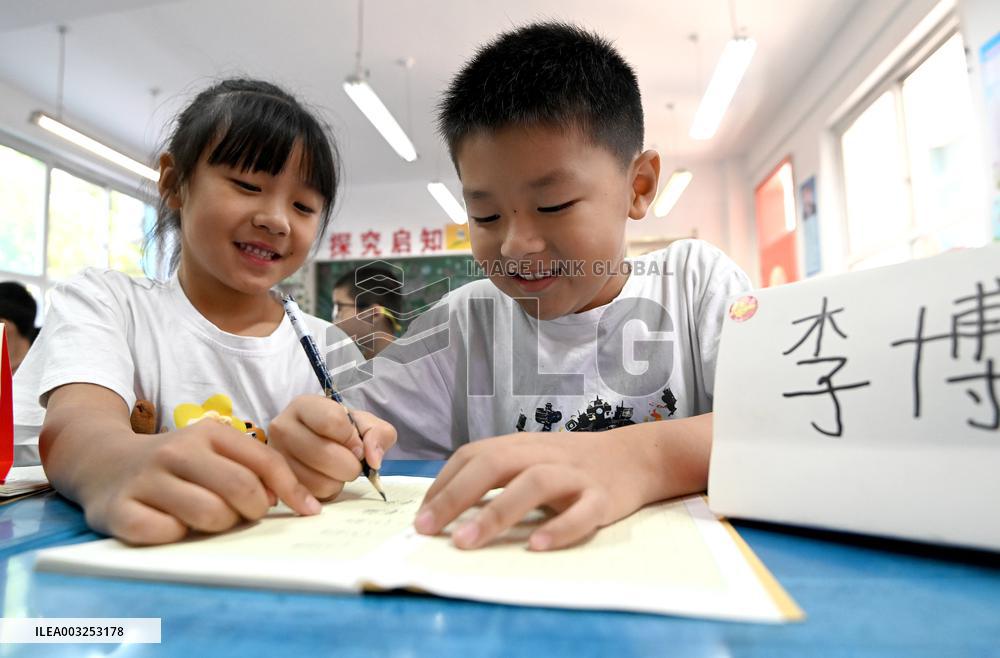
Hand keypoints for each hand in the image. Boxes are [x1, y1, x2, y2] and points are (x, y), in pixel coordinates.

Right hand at [82, 419, 321, 544]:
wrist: (104, 464)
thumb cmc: (176, 465)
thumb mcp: (213, 452)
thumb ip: (253, 468)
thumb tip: (297, 500)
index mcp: (208, 434)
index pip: (265, 461)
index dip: (293, 489)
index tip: (308, 511)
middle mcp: (177, 451)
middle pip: (242, 489)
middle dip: (253, 511)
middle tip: (244, 516)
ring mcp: (147, 479)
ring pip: (210, 514)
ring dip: (218, 526)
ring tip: (208, 520)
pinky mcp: (120, 510)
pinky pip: (168, 534)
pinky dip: (178, 536)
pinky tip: (172, 527)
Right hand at [267, 395, 396, 499]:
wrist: (320, 444)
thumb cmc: (342, 431)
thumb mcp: (365, 424)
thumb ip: (378, 434)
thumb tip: (373, 460)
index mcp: (303, 406)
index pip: (332, 421)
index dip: (353, 438)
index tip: (357, 445)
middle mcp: (282, 428)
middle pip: (324, 453)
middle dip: (350, 464)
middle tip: (351, 461)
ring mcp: (277, 458)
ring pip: (318, 480)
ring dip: (339, 480)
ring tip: (336, 470)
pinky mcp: (278, 484)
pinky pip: (312, 496)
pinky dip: (327, 492)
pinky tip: (326, 480)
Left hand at [414, 431, 648, 550]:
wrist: (636, 457)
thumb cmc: (572, 463)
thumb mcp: (531, 458)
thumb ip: (496, 472)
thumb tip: (444, 505)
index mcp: (521, 446)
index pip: (473, 455)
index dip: (444, 484)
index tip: (422, 516)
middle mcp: (544, 455)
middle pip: (495, 465)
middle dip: (456, 496)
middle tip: (428, 529)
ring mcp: (574, 475)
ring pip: (534, 484)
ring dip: (497, 513)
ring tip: (467, 542)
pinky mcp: (603, 498)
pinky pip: (582, 513)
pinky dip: (558, 529)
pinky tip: (535, 546)